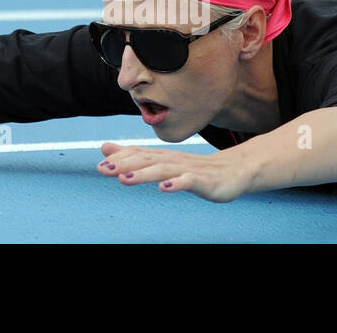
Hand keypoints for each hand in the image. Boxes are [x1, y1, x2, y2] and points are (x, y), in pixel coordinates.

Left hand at [96, 142, 251, 202]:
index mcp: (164, 157)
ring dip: (144, 174)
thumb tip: (105, 148)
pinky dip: (177, 184)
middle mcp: (173, 161)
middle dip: (124, 164)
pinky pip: (189, 181)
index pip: (139, 154)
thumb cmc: (198, 168)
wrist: (236, 170)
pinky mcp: (204, 181)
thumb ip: (135, 156)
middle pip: (147, 161)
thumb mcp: (164, 162)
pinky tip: (165, 188)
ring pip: (164, 170)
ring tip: (126, 179)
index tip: (100, 165)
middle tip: (103, 169)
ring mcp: (189, 170)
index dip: (120, 159)